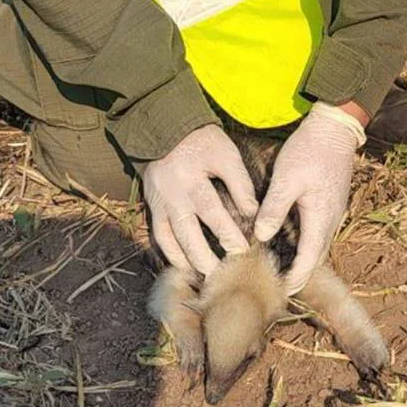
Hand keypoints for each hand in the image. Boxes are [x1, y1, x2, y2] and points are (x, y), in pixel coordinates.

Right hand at [142, 124, 258, 275]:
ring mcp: (159, 204)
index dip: (228, 233)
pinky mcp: (152, 207)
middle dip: (206, 257)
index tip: (244, 250)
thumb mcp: (225, 154)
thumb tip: (253, 214)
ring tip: (205, 276)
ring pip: (170, 240)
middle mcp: (172, 195)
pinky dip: (171, 254)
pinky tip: (185, 266)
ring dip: (187, 261)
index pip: (212, 212)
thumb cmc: (201, 142)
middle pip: (188, 234)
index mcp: (191, 179)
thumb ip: (240, 183)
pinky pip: (159, 237)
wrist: (165, 130)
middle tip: (223, 274)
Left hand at [253, 102, 366, 293]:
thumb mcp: (286, 179)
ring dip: (303, 262)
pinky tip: (288, 245)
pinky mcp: (329, 205)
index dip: (295, 278)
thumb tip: (261, 237)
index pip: (310, 260)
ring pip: (317, 247)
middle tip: (277, 288)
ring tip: (281, 272)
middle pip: (316, 258)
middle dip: (299, 275)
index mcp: (321, 219)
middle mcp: (331, 221)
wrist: (334, 128)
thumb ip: (274, 209)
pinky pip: (317, 233)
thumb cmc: (310, 151)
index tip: (280, 291)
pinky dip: (305, 246)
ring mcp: (332, 213)